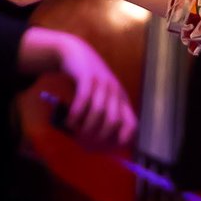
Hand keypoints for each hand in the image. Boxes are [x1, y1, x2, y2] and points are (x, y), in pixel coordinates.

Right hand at [17, 28, 137, 150]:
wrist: (77, 53)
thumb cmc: (90, 80)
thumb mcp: (103, 96)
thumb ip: (106, 113)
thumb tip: (101, 140)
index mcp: (122, 99)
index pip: (132, 122)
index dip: (126, 137)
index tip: (114, 147)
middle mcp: (115, 92)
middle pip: (113, 120)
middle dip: (100, 135)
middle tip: (87, 142)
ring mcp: (102, 83)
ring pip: (98, 112)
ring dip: (86, 126)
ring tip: (76, 132)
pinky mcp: (87, 77)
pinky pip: (83, 100)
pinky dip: (76, 114)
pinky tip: (69, 121)